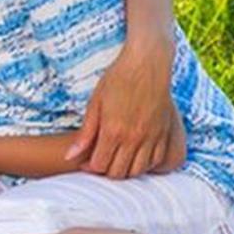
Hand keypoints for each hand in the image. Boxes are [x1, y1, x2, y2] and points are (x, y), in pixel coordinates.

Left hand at [66, 34, 186, 178]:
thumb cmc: (118, 78)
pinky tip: (135, 154)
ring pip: (137, 170)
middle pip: (118, 172)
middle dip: (106, 171)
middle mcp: (133, 137)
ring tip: (117, 158)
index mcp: (113, 131)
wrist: (148, 60)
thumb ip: (85, 133)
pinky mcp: (164, 132)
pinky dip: (144, 164)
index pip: (99, 166)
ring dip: (125, 170)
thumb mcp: (95, 103)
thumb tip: (69, 157)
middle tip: (102, 160)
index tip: (87, 160)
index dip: (90, 167)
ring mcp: (151, 136)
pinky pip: (155, 160)